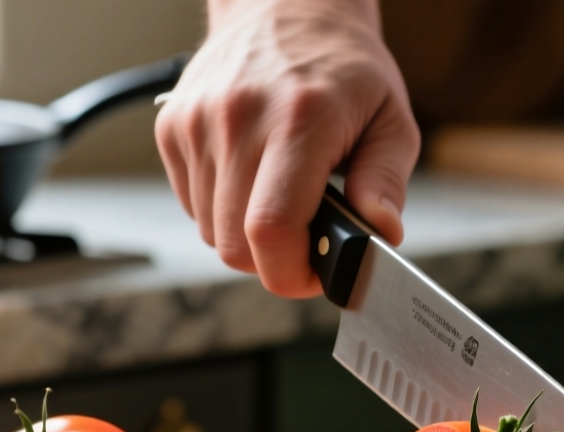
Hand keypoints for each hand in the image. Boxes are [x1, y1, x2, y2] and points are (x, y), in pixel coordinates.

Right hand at [155, 0, 418, 296]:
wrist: (285, 6)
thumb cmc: (343, 67)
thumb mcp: (391, 119)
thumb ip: (387, 182)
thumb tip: (380, 234)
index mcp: (299, 120)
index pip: (270, 229)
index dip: (291, 273)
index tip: (315, 274)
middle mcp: (239, 119)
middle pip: (234, 245)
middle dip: (274, 261)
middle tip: (306, 239)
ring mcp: (198, 122)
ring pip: (210, 232)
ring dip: (246, 235)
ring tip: (280, 198)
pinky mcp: (172, 127)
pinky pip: (192, 205)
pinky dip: (221, 209)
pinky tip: (252, 179)